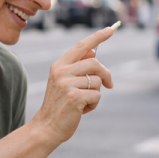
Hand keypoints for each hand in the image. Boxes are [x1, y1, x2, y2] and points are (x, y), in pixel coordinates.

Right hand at [33, 26, 115, 146]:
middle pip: (95, 63)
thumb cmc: (59, 106)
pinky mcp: (74, 97)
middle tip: (109, 85)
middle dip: (106, 75)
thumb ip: (78, 68)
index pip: (81, 46)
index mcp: (59, 65)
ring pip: (97, 81)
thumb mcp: (65, 83)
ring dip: (96, 94)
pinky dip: (94, 104)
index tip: (111, 29)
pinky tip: (82, 110)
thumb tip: (94, 52)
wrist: (47, 127)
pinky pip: (97, 95)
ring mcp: (67, 84)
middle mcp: (62, 71)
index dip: (98, 37)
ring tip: (85, 103)